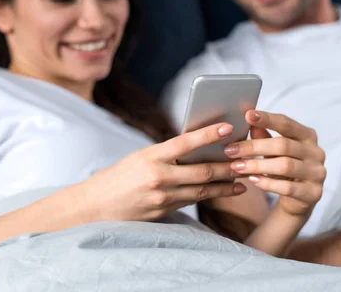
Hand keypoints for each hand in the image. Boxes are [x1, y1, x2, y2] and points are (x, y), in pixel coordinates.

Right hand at [82, 123, 245, 221]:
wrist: (94, 207)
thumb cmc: (117, 177)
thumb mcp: (138, 158)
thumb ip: (165, 154)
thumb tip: (195, 147)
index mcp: (150, 157)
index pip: (184, 142)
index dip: (208, 134)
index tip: (228, 128)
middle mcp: (158, 177)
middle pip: (201, 171)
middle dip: (227, 166)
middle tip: (246, 160)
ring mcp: (161, 198)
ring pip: (202, 190)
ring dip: (225, 185)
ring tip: (243, 179)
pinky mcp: (163, 213)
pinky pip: (191, 201)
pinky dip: (210, 195)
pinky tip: (223, 191)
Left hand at [227, 111, 325, 215]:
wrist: (297, 200)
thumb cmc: (282, 169)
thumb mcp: (272, 151)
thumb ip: (263, 136)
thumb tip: (248, 119)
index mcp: (307, 136)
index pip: (286, 123)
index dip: (267, 119)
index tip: (247, 115)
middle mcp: (316, 152)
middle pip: (283, 145)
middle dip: (254, 147)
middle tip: (231, 150)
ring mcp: (317, 173)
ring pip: (285, 166)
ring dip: (257, 165)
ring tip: (237, 166)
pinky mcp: (313, 193)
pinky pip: (287, 187)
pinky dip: (267, 183)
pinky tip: (252, 180)